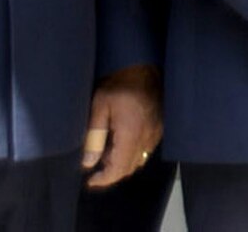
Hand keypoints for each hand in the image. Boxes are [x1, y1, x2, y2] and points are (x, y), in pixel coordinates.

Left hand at [81, 65, 164, 187]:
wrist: (142, 67)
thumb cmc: (117, 85)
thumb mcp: (99, 108)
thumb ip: (94, 137)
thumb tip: (88, 162)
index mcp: (131, 135)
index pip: (119, 169)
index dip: (104, 179)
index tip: (90, 180)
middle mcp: (147, 138)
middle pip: (130, 167)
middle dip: (112, 171)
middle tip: (95, 162)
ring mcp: (155, 133)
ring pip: (139, 159)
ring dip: (122, 161)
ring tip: (106, 148)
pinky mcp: (159, 127)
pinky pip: (146, 149)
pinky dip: (132, 151)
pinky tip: (121, 139)